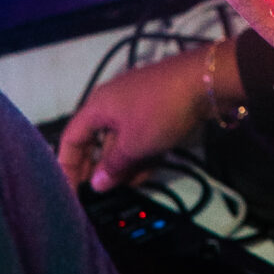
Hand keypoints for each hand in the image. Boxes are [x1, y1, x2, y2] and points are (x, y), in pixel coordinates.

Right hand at [57, 45, 212, 191]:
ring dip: (122, 164)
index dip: (68, 166)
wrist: (205, 80)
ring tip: (126, 187)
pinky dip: (140, 153)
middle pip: (96, 140)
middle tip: (100, 193)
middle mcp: (112, 103)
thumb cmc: (160, 111)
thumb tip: (96, 184)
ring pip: (121, 139)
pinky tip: (145, 173)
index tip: (72, 192)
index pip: (71, 139)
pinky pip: (140, 134)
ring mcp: (136, 104)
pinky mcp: (157, 108)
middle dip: (98, 167)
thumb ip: (113, 166)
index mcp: (97, 106)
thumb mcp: (134, 144)